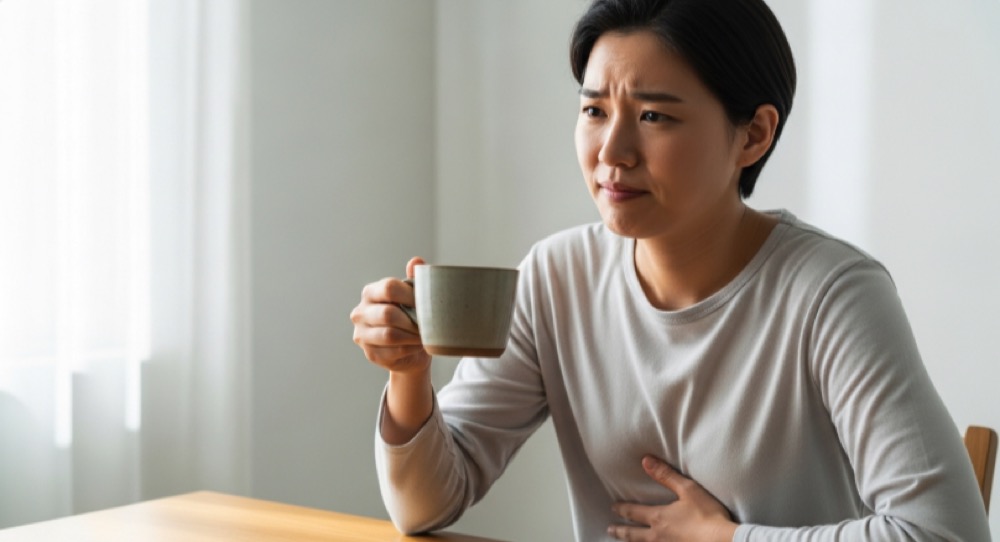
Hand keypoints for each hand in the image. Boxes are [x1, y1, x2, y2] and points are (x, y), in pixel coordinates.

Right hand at [350, 257, 430, 374]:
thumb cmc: (411, 316)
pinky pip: (393, 352)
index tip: (426, 303)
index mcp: (370, 292)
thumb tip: (416, 261)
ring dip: (412, 336)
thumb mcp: (414, 297)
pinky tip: (417, 346)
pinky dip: (409, 349)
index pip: (388, 288)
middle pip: (387, 314)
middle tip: (427, 324)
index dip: (410, 295)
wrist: (410, 348)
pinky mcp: (370, 354)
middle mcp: (360, 312)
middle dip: (412, 320)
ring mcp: (362, 334)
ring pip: (390, 335)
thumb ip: (415, 279)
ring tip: (424, 335)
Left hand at [608, 455, 737, 541]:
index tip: (613, 507)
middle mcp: (658, 536)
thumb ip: (666, 475)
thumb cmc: (707, 515)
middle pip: (633, 534)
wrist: (722, 541)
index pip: (634, 512)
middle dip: (620, 531)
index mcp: (659, 517)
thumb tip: (645, 461)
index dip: (622, 509)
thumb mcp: (688, 489)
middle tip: (610, 529)